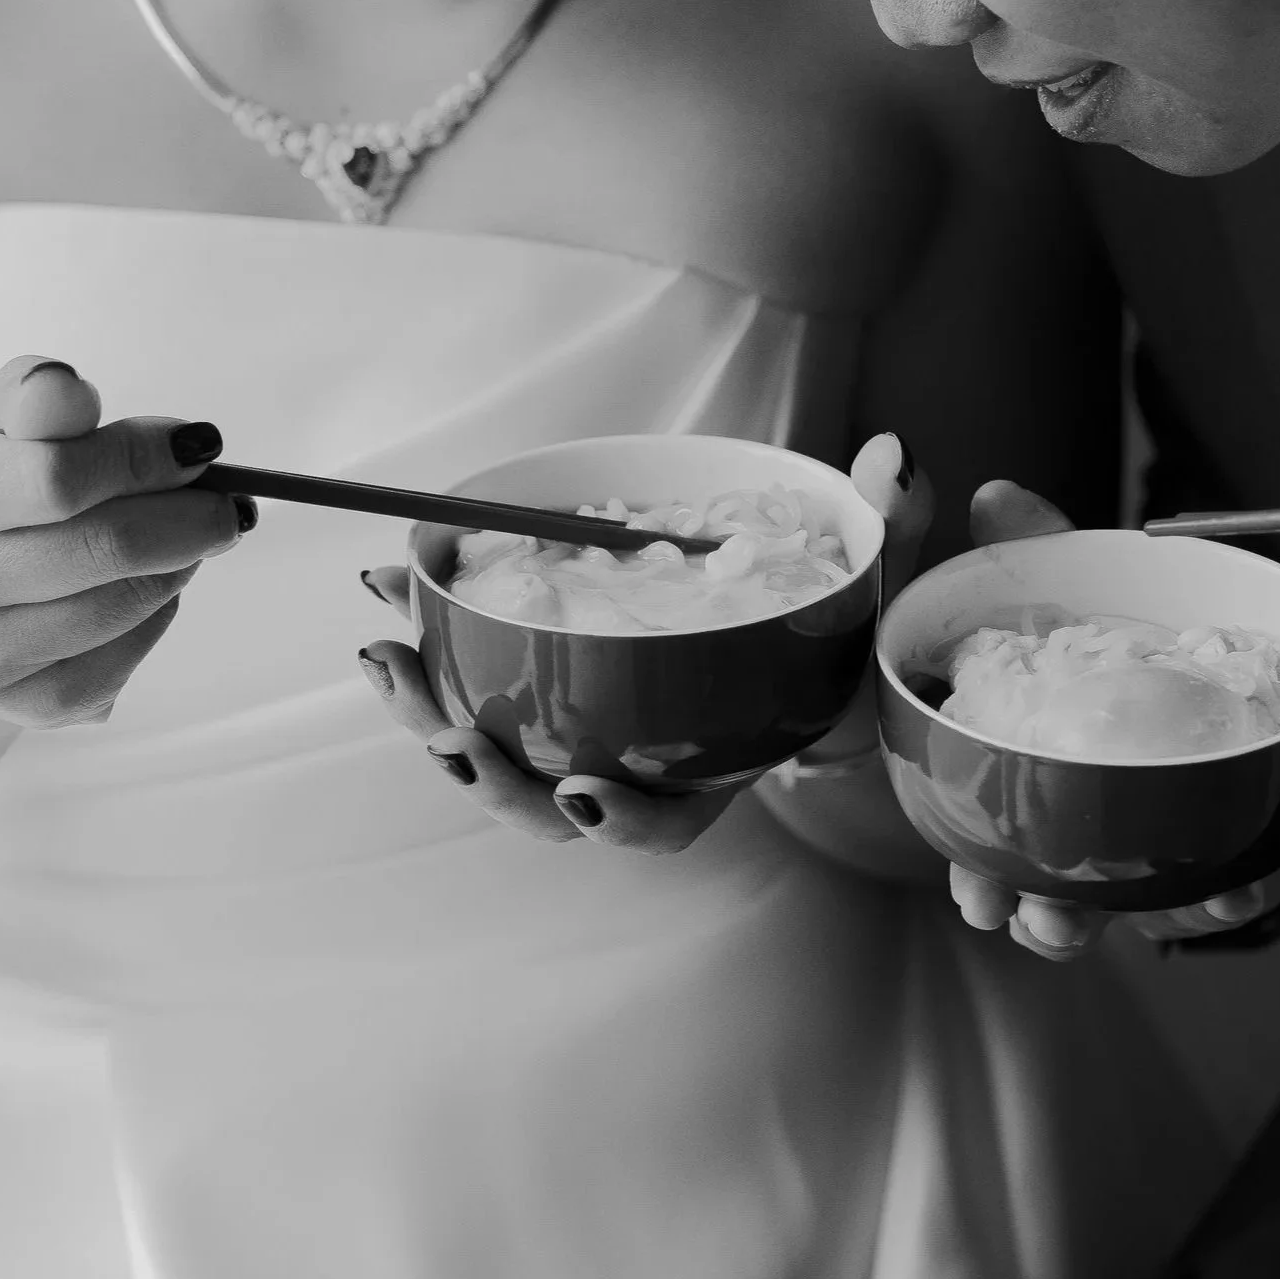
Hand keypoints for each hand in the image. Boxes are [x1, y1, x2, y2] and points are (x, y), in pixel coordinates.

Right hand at [0, 355, 250, 726]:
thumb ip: (33, 396)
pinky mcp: (15, 708)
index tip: (194, 444)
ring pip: (118, 606)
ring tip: (191, 534)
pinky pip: (120, 662)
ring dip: (177, 563)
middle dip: (184, 516)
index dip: (140, 457)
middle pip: (97, 549)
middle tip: (225, 500)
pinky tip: (150, 587)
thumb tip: (73, 393)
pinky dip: (155, 617)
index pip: (51, 479)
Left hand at [356, 433, 935, 853]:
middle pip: (554, 808)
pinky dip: (426, 641)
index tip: (582, 793)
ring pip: (495, 753)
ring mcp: (581, 730)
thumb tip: (894, 458)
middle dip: (493, 783)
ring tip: (385, 654)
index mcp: (717, 765)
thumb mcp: (871, 570)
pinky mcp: (535, 684)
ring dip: (428, 711)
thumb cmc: (828, 610)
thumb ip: (888, 524)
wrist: (782, 605)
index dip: (624, 820)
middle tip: (451, 736)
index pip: (669, 820)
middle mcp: (640, 766)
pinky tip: (388, 587)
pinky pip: (470, 680)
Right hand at [945, 475, 1279, 959]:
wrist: (1235, 661)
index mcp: (1037, 779)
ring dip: (1129, 920)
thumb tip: (992, 494)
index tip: (977, 896)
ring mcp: (1159, 846)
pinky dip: (1236, 891)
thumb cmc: (1125, 636)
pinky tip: (1235, 888)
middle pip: (1055, 898)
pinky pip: (1233, 886)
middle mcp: (1092, 826)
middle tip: (1040, 919)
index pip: (992, 843)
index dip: (977, 878)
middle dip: (1042, 922)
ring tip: (1136, 915)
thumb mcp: (1077, 587)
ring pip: (1136, 907)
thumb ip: (1033, 547)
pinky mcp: (1230, 846)